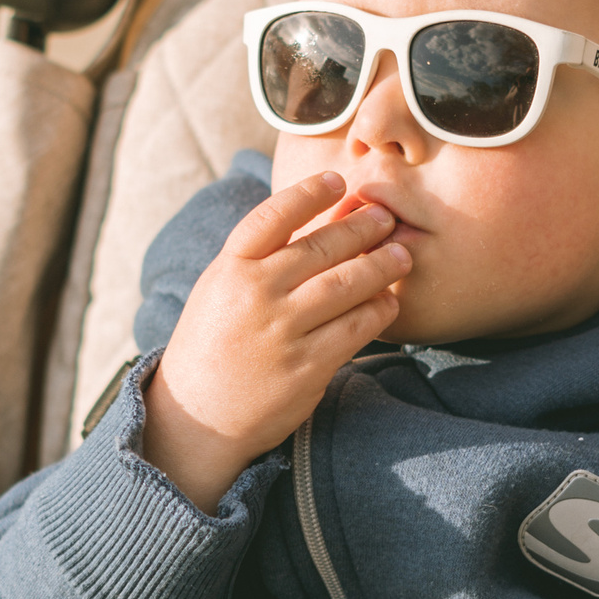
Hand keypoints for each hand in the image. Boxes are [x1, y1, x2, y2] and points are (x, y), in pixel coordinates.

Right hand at [141, 172, 407, 510]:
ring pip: (345, 286)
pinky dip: (377, 311)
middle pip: (321, 248)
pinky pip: (354, 330)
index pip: (274, 216)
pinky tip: (389, 302)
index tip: (337, 181)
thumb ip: (258, 260)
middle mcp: (256, 296)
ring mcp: (282, 332)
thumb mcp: (219, 291)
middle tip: (385, 217)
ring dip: (380, 266)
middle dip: (361, 228)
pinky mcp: (306, 368)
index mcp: (230, 270)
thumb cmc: (212, 345)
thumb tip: (314, 222)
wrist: (198, 418)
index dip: (308, 192)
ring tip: (400, 254)